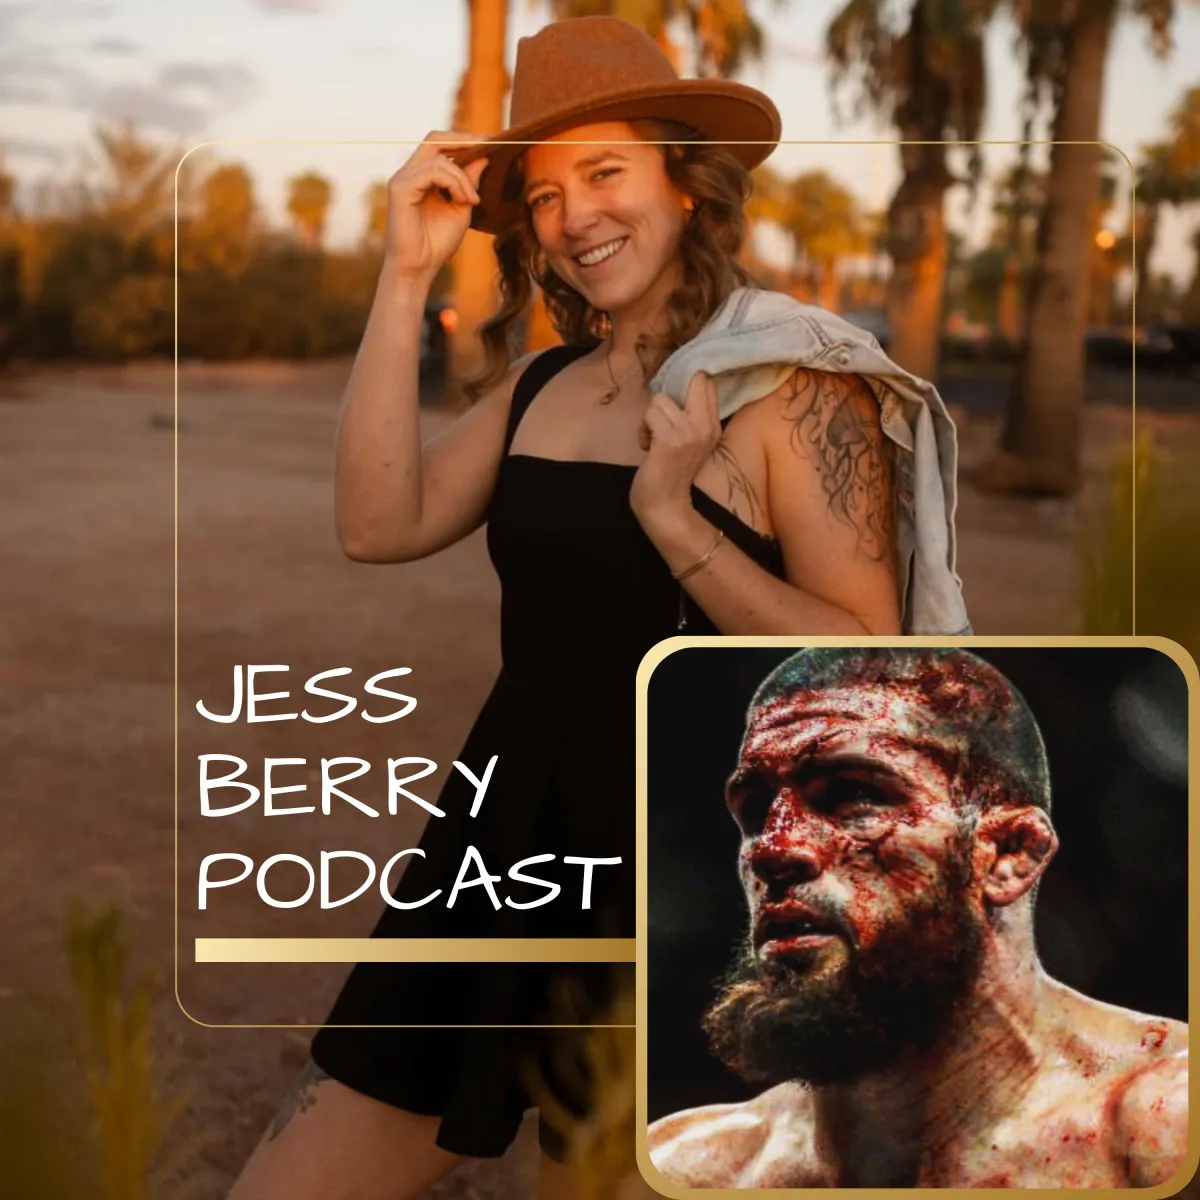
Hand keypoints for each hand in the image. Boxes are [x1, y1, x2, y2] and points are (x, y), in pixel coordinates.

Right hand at [382, 130, 489, 284]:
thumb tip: (483, 157)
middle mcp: (409, 173)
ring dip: (462, 178)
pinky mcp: (400, 188)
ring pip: (439, 159)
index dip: (463, 140)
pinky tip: (462, 200)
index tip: (489, 142)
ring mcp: (402, 179)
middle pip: (434, 138)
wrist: (420, 268)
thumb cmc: (437, 243)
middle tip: (487, 145)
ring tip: (472, 200)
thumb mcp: (461, 207)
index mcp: (422, 176)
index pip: (440, 145)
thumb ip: (469, 183)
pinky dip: (453, 183)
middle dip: (463, 140)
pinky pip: (432, 172)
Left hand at [629, 370, 720, 529]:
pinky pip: (649, 414)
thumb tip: (674, 389)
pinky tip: (647, 447)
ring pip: (661, 399)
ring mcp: (689, 432)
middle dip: (670, 396)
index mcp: (714, 426)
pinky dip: (642, 429)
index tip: (674, 402)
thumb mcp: (691, 442)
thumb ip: (690, 418)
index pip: (707, 384)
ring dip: (650, 418)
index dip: (687, 384)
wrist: (665, 506)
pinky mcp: (670, 439)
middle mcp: (706, 426)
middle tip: (663, 419)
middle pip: (694, 381)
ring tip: (653, 439)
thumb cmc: (672, 474)